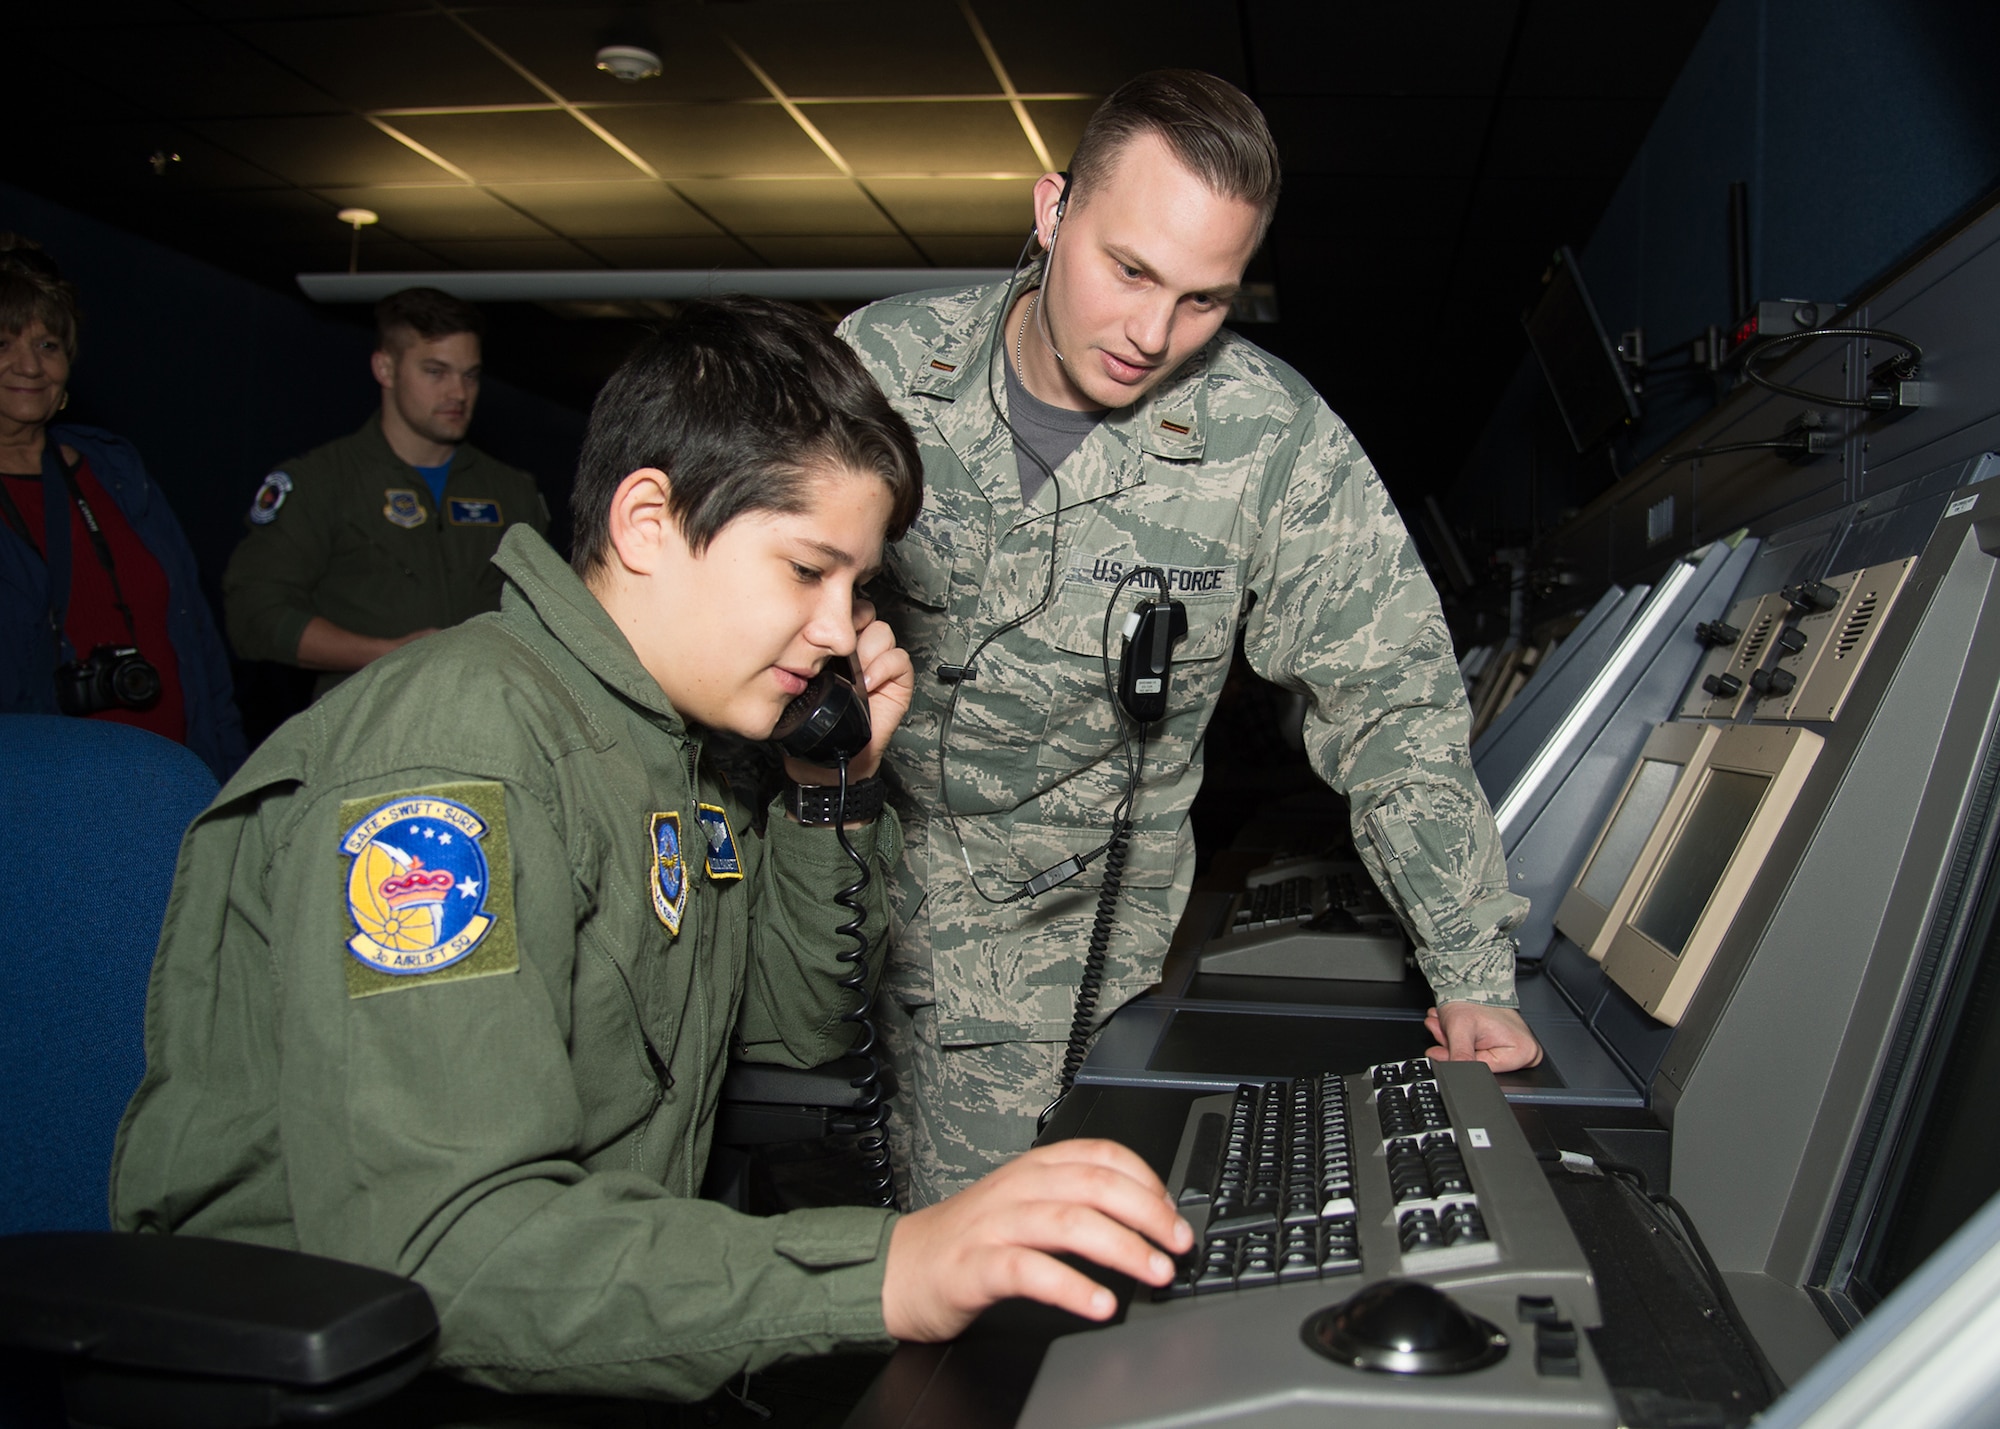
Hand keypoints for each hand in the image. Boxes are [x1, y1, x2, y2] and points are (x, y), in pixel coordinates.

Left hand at [784, 599, 911, 784]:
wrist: (835, 756)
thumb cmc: (816, 722)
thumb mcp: (800, 682)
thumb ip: (802, 655)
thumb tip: (795, 632)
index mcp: (834, 645)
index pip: (841, 611)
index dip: (835, 612)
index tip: (821, 624)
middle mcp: (859, 649)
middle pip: (865, 614)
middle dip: (852, 625)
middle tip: (839, 646)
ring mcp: (879, 663)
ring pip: (882, 633)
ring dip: (867, 650)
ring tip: (853, 672)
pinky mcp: (898, 680)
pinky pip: (899, 659)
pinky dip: (884, 667)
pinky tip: (868, 683)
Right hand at [881, 1140, 1193, 1341]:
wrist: (899, 1270)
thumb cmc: (966, 1241)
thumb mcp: (1022, 1206)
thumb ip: (1072, 1204)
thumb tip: (1143, 1219)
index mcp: (1032, 1169)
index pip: (1100, 1154)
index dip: (1145, 1178)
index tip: (1173, 1209)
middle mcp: (1017, 1190)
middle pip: (1094, 1185)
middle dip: (1147, 1213)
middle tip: (1178, 1243)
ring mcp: (994, 1226)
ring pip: (1069, 1222)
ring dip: (1122, 1248)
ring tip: (1153, 1272)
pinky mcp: (974, 1267)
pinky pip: (1029, 1271)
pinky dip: (1072, 1287)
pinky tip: (1100, 1304)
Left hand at [1425, 1003, 1542, 1072]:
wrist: (1468, 980)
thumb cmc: (1470, 998)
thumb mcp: (1460, 1030)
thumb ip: (1460, 1057)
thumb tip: (1457, 1077)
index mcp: (1525, 1052)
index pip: (1483, 1069)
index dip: (1458, 1060)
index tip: (1440, 1050)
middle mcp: (1525, 1052)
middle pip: (1479, 1063)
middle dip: (1453, 1049)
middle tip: (1442, 1033)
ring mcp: (1514, 1048)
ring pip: (1473, 1057)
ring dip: (1452, 1043)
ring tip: (1442, 1026)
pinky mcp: (1503, 1044)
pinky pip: (1475, 1049)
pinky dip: (1459, 1040)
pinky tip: (1449, 1027)